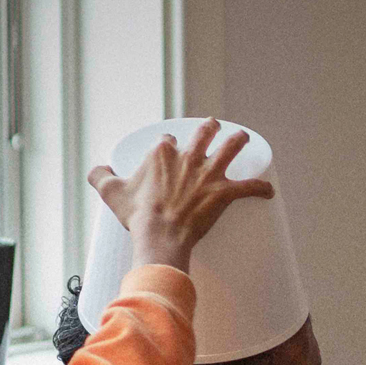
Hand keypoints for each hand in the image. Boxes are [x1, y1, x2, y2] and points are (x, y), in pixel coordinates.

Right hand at [88, 118, 273, 273]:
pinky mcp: (224, 193)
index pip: (170, 141)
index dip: (171, 145)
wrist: (160, 236)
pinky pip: (249, 186)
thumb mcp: (112, 194)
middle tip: (214, 128)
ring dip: (240, 141)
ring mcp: (208, 174)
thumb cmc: (138, 216)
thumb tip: (96, 170)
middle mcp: (189, 158)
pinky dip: (261, 188)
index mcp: (163, 154)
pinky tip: (269, 189)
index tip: (173, 149)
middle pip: (204, 134)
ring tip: (245, 138)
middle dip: (211, 128)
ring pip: (231, 148)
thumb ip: (100, 177)